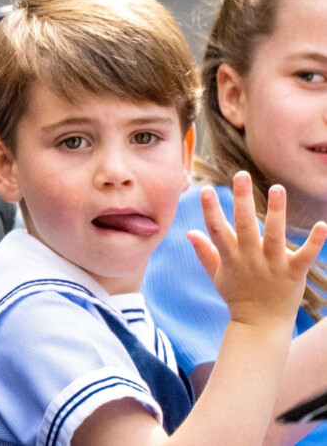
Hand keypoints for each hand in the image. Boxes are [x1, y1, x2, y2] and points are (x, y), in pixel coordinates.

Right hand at [187, 171, 326, 327]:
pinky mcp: (293, 273)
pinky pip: (305, 255)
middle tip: (241, 175)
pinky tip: (322, 224)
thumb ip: (204, 251)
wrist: (260, 327)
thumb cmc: (237, 297)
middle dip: (242, 199)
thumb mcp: (216, 274)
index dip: (210, 209)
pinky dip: (314, 241)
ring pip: (274, 236)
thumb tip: (189, 232)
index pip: (217, 229)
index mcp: (230, 257)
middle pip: (244, 226)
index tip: (206, 189)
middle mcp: (250, 259)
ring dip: (277, 212)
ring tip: (277, 188)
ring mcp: (272, 266)